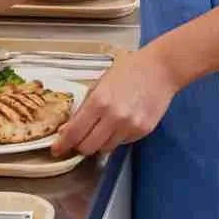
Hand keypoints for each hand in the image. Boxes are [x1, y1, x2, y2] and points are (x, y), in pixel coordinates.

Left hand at [51, 47, 177, 158]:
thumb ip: (84, 107)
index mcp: (99, 101)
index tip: (57, 149)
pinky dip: (117, 137)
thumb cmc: (128, 71)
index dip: (63, 144)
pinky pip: (122, 142)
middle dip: (80, 145)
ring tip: (104, 126)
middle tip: (80, 139)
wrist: (160, 69)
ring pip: (105, 148)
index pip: (74, 132)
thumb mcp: (100, 83)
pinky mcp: (143, 131)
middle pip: (88, 147)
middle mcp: (113, 117)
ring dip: (100, 142)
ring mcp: (130, 126)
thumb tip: (68, 129)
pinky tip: (122, 122)